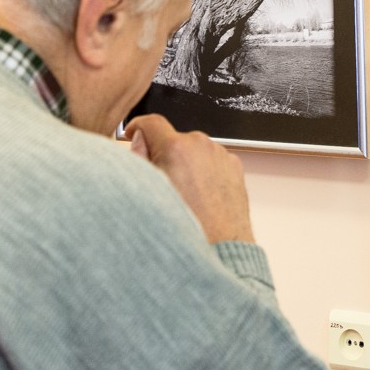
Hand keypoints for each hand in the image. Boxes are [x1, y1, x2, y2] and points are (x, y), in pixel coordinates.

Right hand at [124, 114, 254, 243]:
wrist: (219, 246)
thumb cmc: (185, 226)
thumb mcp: (146, 191)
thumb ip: (138, 157)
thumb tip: (138, 140)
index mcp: (177, 148)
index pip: (152, 122)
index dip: (138, 126)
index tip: (135, 133)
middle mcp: (202, 146)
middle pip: (174, 138)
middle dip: (164, 152)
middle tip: (160, 179)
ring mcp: (221, 155)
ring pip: (195, 150)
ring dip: (186, 162)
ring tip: (183, 192)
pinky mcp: (235, 166)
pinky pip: (213, 161)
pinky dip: (204, 170)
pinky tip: (200, 194)